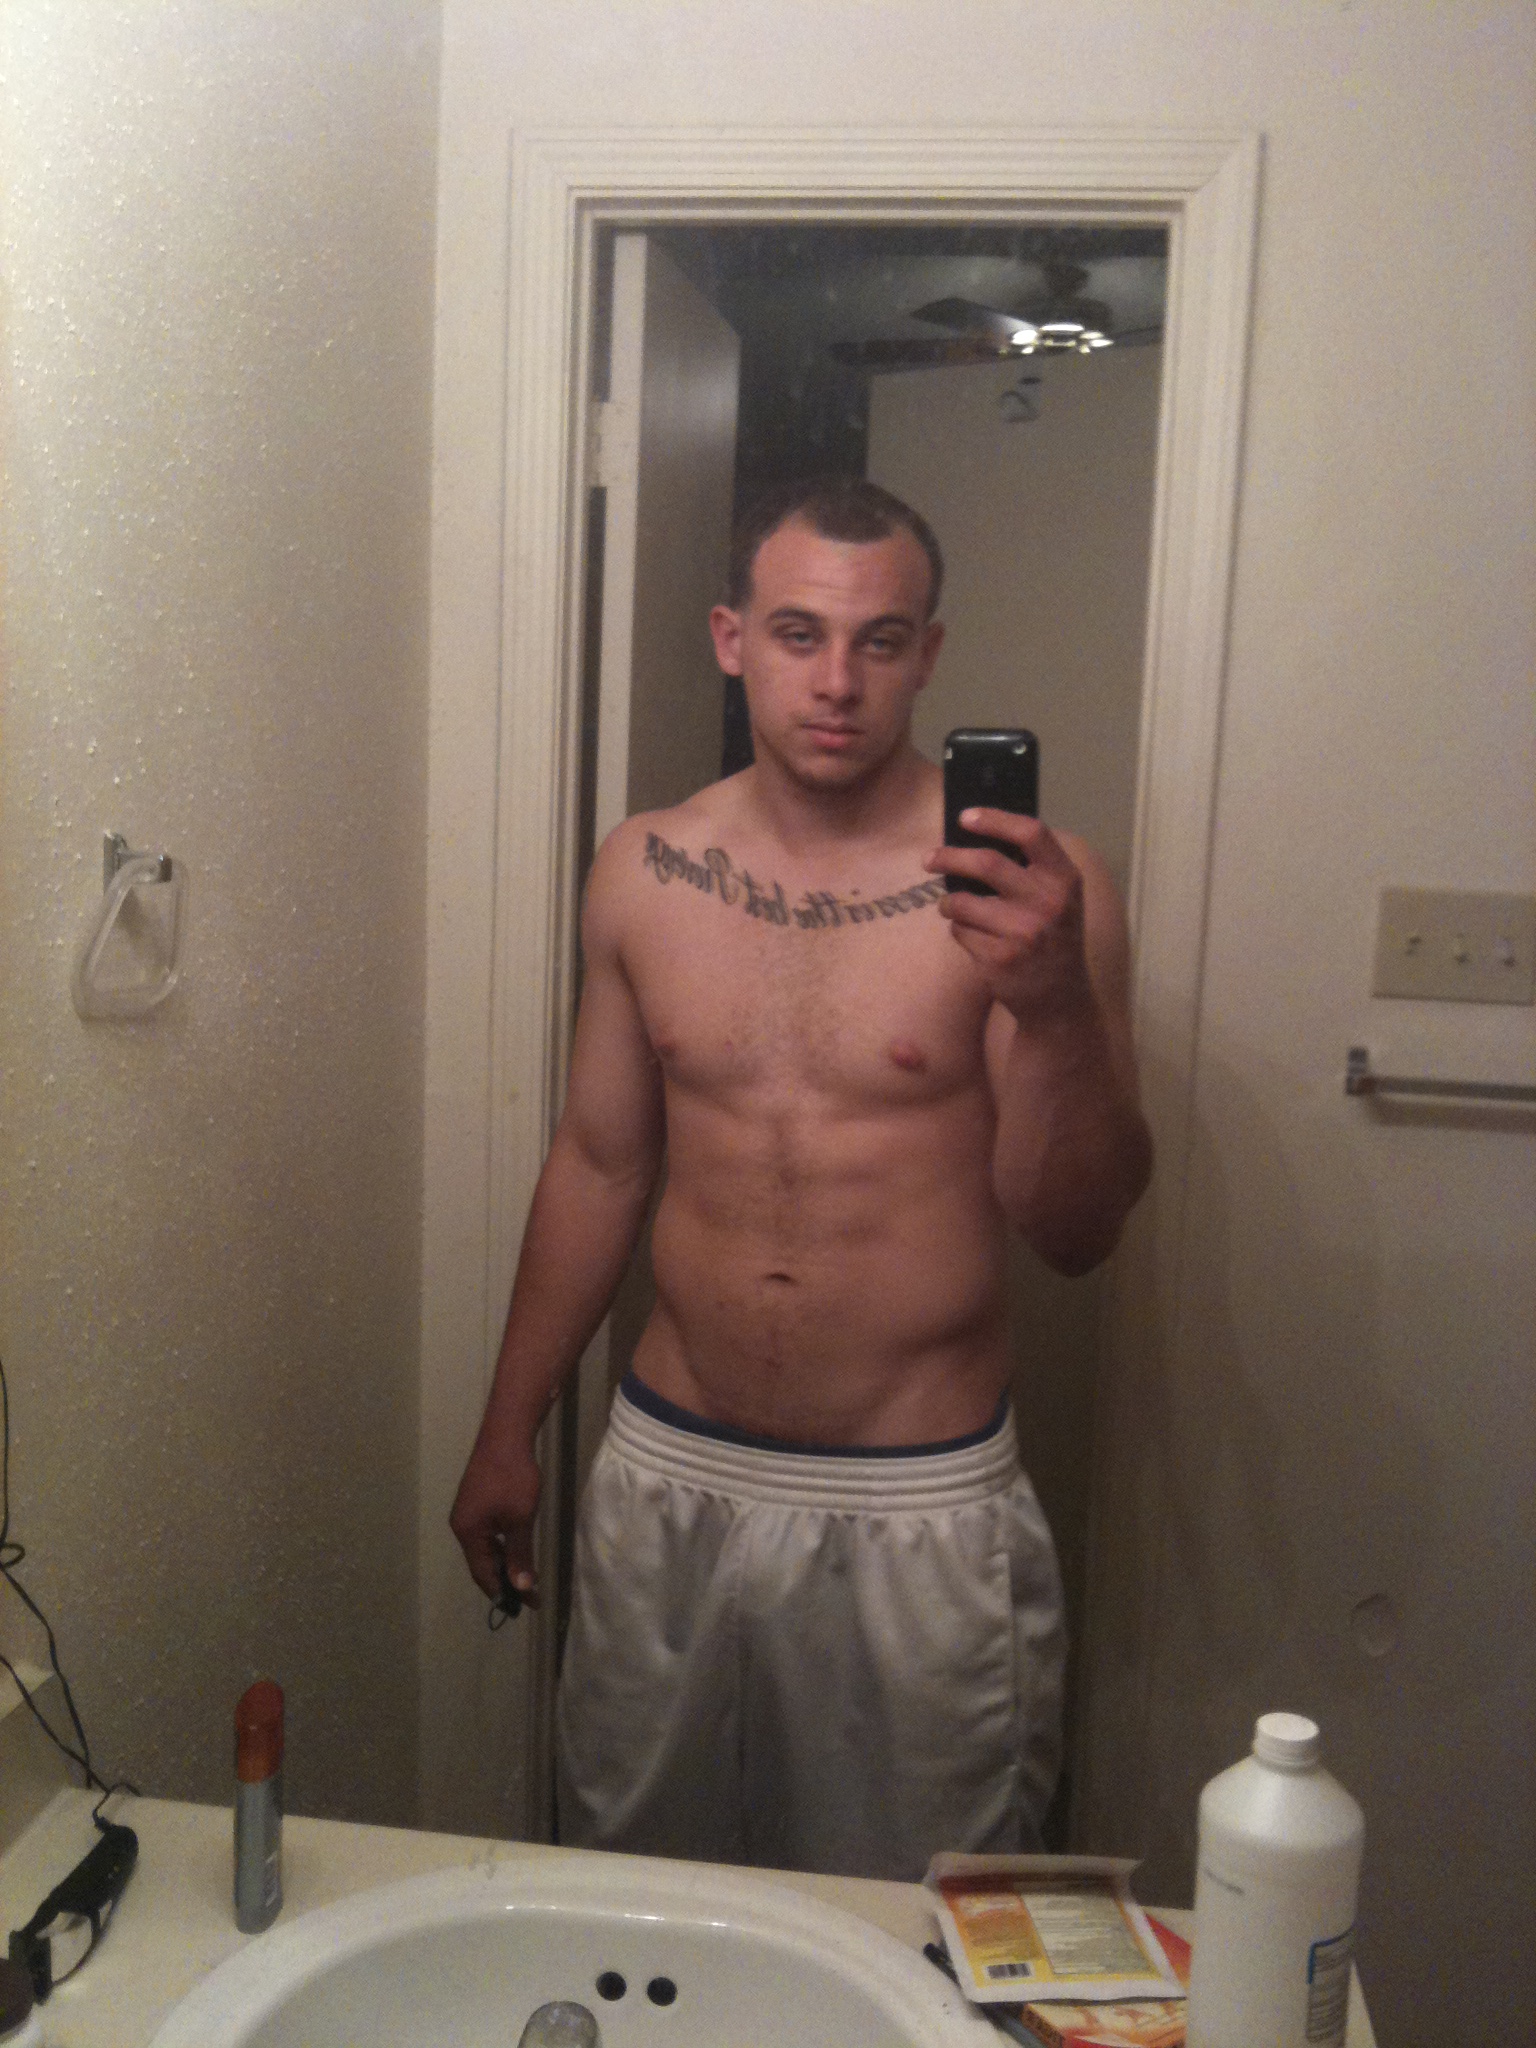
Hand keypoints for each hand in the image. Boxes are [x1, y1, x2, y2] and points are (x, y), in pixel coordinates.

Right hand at [449, 1435, 543, 1608]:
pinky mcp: (476, 1501)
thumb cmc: (513, 1479)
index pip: (482, 1574)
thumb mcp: (520, 1520)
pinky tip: (516, 1547)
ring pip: (485, 1547)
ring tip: (525, 1576)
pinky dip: (502, 1545)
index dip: (503, 1592)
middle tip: (530, 1595)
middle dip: (504, 1579)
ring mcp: (468, 1512)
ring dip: (504, 1562)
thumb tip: (521, 1587)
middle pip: (481, 1562)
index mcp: (467, 1533)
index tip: (525, 1606)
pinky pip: (487, 1532)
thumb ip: (519, 1554)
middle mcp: (462, 1525)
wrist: (506, 1436)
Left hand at [926, 808, 1096, 1026]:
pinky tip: (975, 939)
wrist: (1060, 998)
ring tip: (952, 907)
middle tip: (929, 858)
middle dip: (948, 857)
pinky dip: (960, 931)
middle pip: (986, 862)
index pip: (1031, 833)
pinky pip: (960, 932)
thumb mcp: (1060, 899)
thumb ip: (1032, 869)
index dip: (995, 819)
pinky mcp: (998, 958)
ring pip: (962, 902)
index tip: (965, 817)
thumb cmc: (1053, 937)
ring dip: (949, 903)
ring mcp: (1022, 932)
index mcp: (1065, 879)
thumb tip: (974, 837)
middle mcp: (1047, 902)